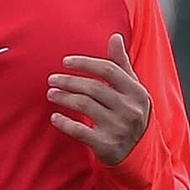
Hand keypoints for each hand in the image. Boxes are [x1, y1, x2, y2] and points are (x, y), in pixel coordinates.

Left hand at [47, 34, 149, 164]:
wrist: (138, 153)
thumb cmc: (130, 112)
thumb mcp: (132, 89)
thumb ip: (121, 64)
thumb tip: (115, 36)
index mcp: (136, 92)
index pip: (108, 70)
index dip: (85, 63)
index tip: (65, 62)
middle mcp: (129, 109)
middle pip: (93, 88)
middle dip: (69, 81)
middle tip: (52, 79)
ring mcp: (118, 128)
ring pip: (84, 106)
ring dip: (64, 98)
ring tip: (51, 94)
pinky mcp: (106, 145)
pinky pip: (80, 131)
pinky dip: (64, 123)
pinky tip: (54, 117)